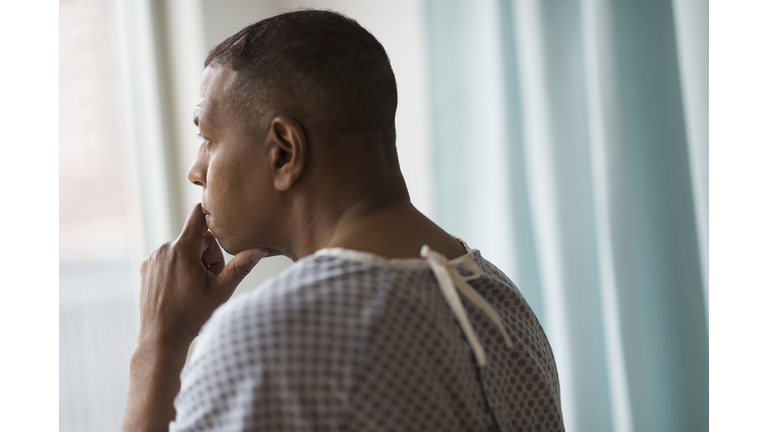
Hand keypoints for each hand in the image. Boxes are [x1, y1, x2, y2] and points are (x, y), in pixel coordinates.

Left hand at [137, 203, 267, 349]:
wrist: (161, 338)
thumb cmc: (192, 316)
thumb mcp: (221, 290)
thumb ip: (241, 266)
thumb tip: (261, 249)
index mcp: (182, 249)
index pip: (198, 215)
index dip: (212, 219)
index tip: (222, 229)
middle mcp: (164, 249)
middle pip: (195, 238)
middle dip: (207, 255)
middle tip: (210, 280)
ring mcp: (152, 259)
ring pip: (182, 249)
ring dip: (193, 262)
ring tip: (195, 287)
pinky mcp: (145, 269)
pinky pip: (168, 259)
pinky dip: (178, 269)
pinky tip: (181, 290)